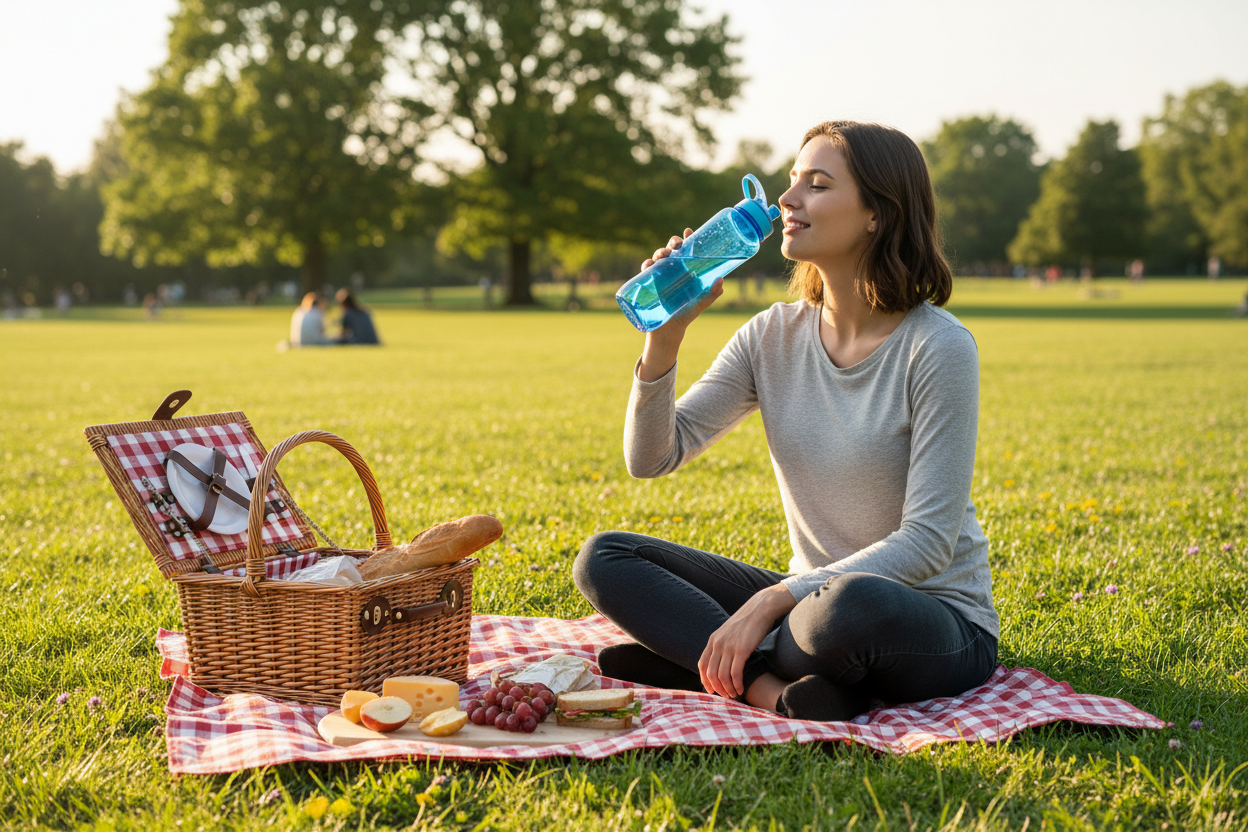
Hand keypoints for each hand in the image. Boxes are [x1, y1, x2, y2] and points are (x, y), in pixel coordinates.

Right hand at [643, 227, 722, 331]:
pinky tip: (649, 265)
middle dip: (672, 243)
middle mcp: (673, 270)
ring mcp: (660, 275)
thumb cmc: (686, 314)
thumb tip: (721, 280)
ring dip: (659, 252)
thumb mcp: (700, 304)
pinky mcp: (649, 283)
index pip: (687, 250)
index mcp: (687, 270)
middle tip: (676, 245)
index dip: (688, 238)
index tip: (688, 231)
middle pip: (672, 250)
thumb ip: (711, 294)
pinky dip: (646, 264)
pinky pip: (645, 269)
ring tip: (663, 256)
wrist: (669, 330)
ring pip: (658, 257)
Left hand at [697, 584, 797, 698]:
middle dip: (717, 688)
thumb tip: (723, 661)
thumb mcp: (729, 632)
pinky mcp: (742, 650)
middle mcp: (718, 643)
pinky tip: (741, 689)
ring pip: (722, 675)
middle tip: (726, 696)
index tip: (711, 691)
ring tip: (734, 695)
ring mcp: (729, 646)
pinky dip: (737, 684)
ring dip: (728, 689)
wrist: (761, 608)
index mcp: (713, 639)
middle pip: (711, 673)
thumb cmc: (748, 622)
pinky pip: (735, 673)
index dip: (705, 680)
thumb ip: (723, 644)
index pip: (702, 664)